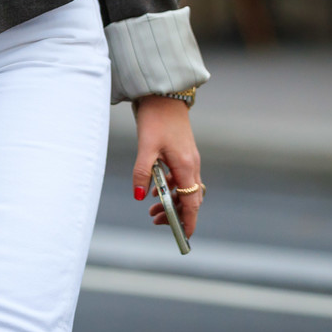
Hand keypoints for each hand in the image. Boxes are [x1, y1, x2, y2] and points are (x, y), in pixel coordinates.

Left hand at [131, 95, 203, 238]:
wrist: (164, 94)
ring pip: (185, 189)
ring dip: (171, 202)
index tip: (185, 237)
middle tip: (156, 221)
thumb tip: (139, 196)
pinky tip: (156, 190)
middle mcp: (191, 164)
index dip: (189, 221)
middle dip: (176, 214)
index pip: (192, 202)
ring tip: (151, 210)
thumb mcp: (145, 146)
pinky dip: (171, 188)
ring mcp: (189, 158)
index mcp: (185, 165)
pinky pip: (182, 178)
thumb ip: (142, 172)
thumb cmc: (156, 118)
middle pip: (190, 199)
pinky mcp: (184, 153)